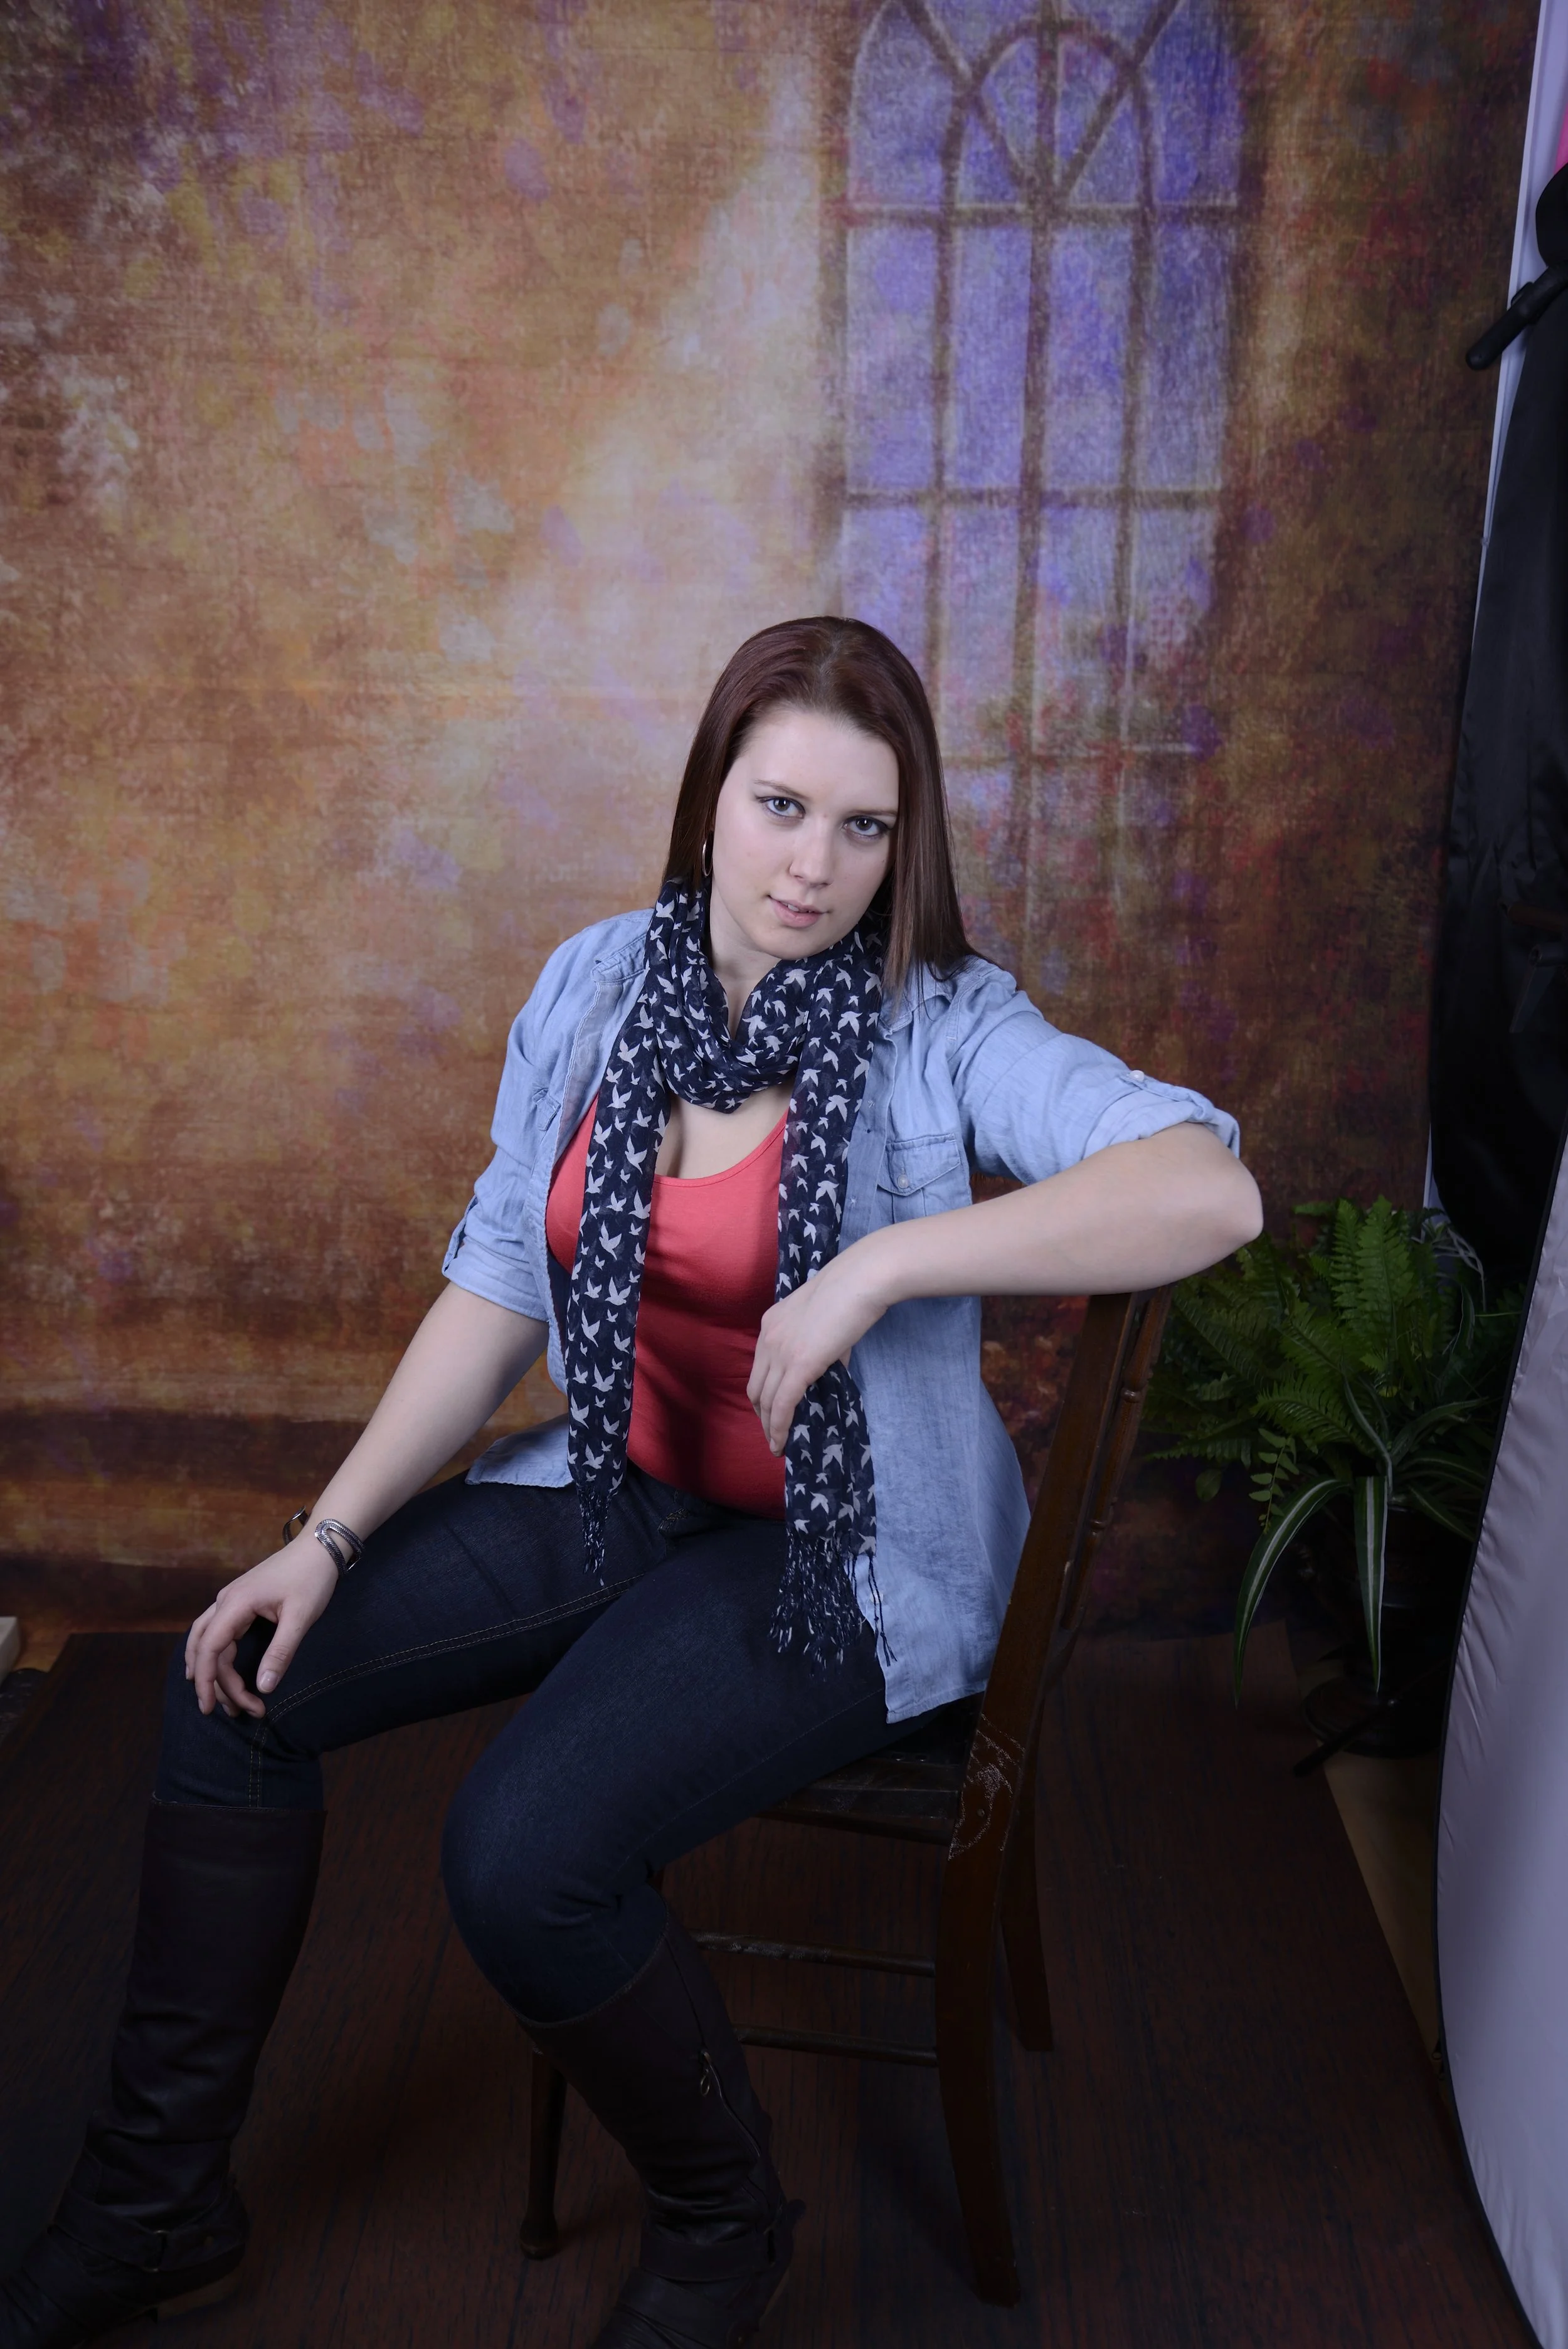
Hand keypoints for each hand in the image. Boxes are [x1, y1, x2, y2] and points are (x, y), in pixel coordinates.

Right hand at [183, 1537, 340, 1719]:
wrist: (319, 1546)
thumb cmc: (312, 1578)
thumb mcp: (301, 1617)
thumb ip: (281, 1652)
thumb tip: (263, 1688)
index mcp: (236, 1603)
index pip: (209, 1648)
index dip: (207, 1681)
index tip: (212, 1708)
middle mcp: (225, 1601)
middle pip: (204, 1648)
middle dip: (213, 1683)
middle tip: (233, 1712)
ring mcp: (230, 1600)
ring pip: (206, 1640)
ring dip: (211, 1671)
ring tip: (224, 1702)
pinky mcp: (239, 1602)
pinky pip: (216, 1632)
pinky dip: (214, 1655)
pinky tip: (217, 1672)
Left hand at [747, 1244, 888, 1455]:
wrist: (860, 1280)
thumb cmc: (850, 1293)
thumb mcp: (824, 1320)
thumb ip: (820, 1346)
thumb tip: (829, 1369)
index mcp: (770, 1324)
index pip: (759, 1369)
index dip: (763, 1394)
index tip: (771, 1411)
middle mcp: (768, 1339)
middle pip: (756, 1388)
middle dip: (762, 1415)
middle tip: (774, 1434)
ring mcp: (780, 1352)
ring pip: (766, 1401)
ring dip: (770, 1427)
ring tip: (779, 1446)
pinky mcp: (797, 1365)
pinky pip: (782, 1405)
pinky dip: (780, 1427)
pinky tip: (783, 1443)